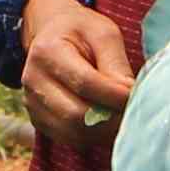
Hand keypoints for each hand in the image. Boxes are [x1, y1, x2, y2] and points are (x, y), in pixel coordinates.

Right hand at [15, 0, 139, 140]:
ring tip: (124, 119)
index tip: (137, 97)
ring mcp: (32, 103)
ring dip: (104, 131)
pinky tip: (107, 123)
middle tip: (134, 113)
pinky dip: (93, 136)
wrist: (51, 34)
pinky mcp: (38, 120)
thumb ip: (116, 63)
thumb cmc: (81, 31)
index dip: (114, 96)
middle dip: (110, 118)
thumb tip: (130, 96)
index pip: (84, 83)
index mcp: (47, 51)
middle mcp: (33, 80)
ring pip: (73, 132)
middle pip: (75, 114)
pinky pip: (69, 139)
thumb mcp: (103, 33)